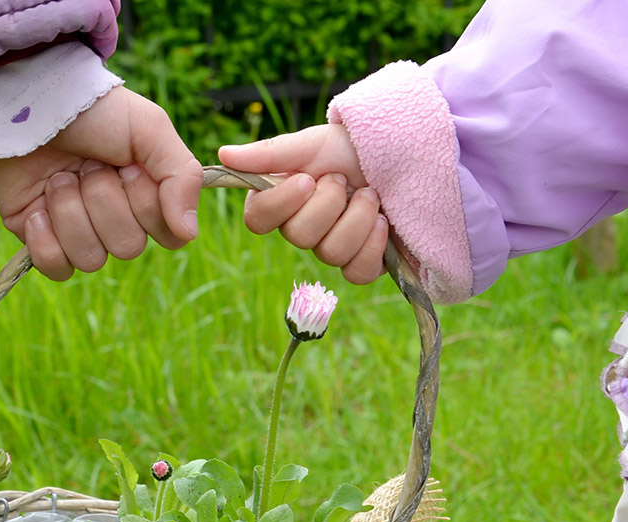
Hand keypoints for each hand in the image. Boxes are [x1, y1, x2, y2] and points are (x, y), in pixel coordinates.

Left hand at [0, 86, 200, 280]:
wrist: (26, 104)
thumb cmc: (92, 111)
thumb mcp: (150, 128)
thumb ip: (182, 177)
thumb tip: (188, 234)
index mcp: (146, 193)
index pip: (168, 235)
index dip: (148, 206)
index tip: (129, 169)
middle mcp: (116, 216)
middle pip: (127, 246)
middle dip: (103, 200)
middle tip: (87, 165)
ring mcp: (77, 230)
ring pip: (91, 259)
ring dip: (70, 212)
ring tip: (58, 178)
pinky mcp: (41, 239)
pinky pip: (57, 268)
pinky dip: (46, 239)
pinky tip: (37, 208)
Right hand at [218, 124, 388, 284]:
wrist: (404, 155)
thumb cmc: (352, 147)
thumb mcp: (313, 143)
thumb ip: (271, 154)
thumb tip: (222, 155)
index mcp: (283, 199)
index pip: (258, 220)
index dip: (282, 203)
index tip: (307, 179)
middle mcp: (302, 227)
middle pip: (299, 237)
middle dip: (330, 203)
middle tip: (345, 179)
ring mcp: (331, 248)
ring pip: (331, 253)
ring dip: (358, 218)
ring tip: (372, 194)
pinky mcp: (362, 264)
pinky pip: (357, 272)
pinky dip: (374, 244)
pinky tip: (384, 221)